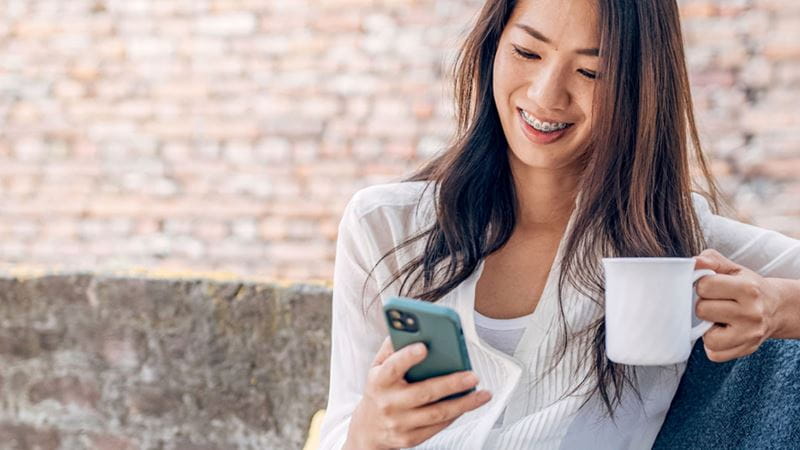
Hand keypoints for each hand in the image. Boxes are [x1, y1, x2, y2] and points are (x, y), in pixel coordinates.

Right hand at [344, 337, 491, 449]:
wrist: (368, 429)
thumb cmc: (379, 390)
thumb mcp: (377, 367)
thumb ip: (392, 347)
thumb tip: (411, 327)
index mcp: (379, 381)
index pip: (392, 368)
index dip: (407, 358)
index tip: (424, 347)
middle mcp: (389, 404)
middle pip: (424, 393)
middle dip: (451, 384)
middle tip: (472, 375)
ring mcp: (400, 423)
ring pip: (437, 413)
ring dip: (464, 404)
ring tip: (483, 393)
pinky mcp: (410, 438)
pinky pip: (438, 426)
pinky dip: (456, 414)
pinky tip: (469, 404)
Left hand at [694, 249, 781, 361]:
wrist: (776, 308)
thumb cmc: (749, 287)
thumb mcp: (733, 269)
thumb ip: (711, 260)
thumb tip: (693, 262)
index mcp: (748, 289)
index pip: (704, 286)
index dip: (702, 285)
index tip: (712, 287)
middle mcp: (751, 313)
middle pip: (702, 310)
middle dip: (704, 305)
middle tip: (717, 303)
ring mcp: (749, 335)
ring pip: (707, 337)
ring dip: (707, 328)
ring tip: (719, 319)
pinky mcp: (746, 350)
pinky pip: (714, 354)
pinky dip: (714, 345)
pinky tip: (722, 333)